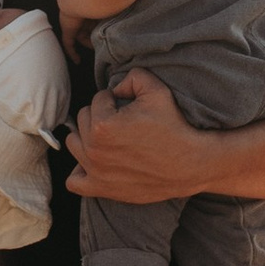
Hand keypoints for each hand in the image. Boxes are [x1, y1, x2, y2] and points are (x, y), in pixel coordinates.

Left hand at [68, 69, 209, 202]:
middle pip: (84, 119)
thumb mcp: (156, 90)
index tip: (131, 108)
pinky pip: (74, 181)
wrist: (190, 164)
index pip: (98, 99)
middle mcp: (94, 149)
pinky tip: (97, 162)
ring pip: (74, 143)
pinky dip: (80, 171)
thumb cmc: (174, 127)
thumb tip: (115, 88)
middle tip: (124, 122)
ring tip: (110, 138)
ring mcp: (95, 171)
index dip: (116, 99)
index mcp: (103, 124)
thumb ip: (132, 76)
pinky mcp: (101, 188)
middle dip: (101, 115)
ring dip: (87, 137)